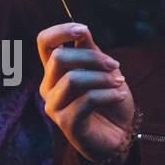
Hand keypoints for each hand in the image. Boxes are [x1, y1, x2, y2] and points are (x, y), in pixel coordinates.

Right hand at [37, 22, 134, 163]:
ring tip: (120, 83)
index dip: (60, 31)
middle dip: (92, 58)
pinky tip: (120, 95)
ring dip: (103, 77)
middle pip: (59, 58)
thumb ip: (91, 51)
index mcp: (55, 71)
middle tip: (115, 65)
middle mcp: (49, 87)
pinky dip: (108, 94)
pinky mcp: (66, 123)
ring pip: (72, 79)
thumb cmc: (110, 100)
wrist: (121, 134)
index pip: (44, 43)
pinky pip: (87, 100)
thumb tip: (83, 30)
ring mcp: (54, 106)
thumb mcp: (104, 70)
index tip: (83, 30)